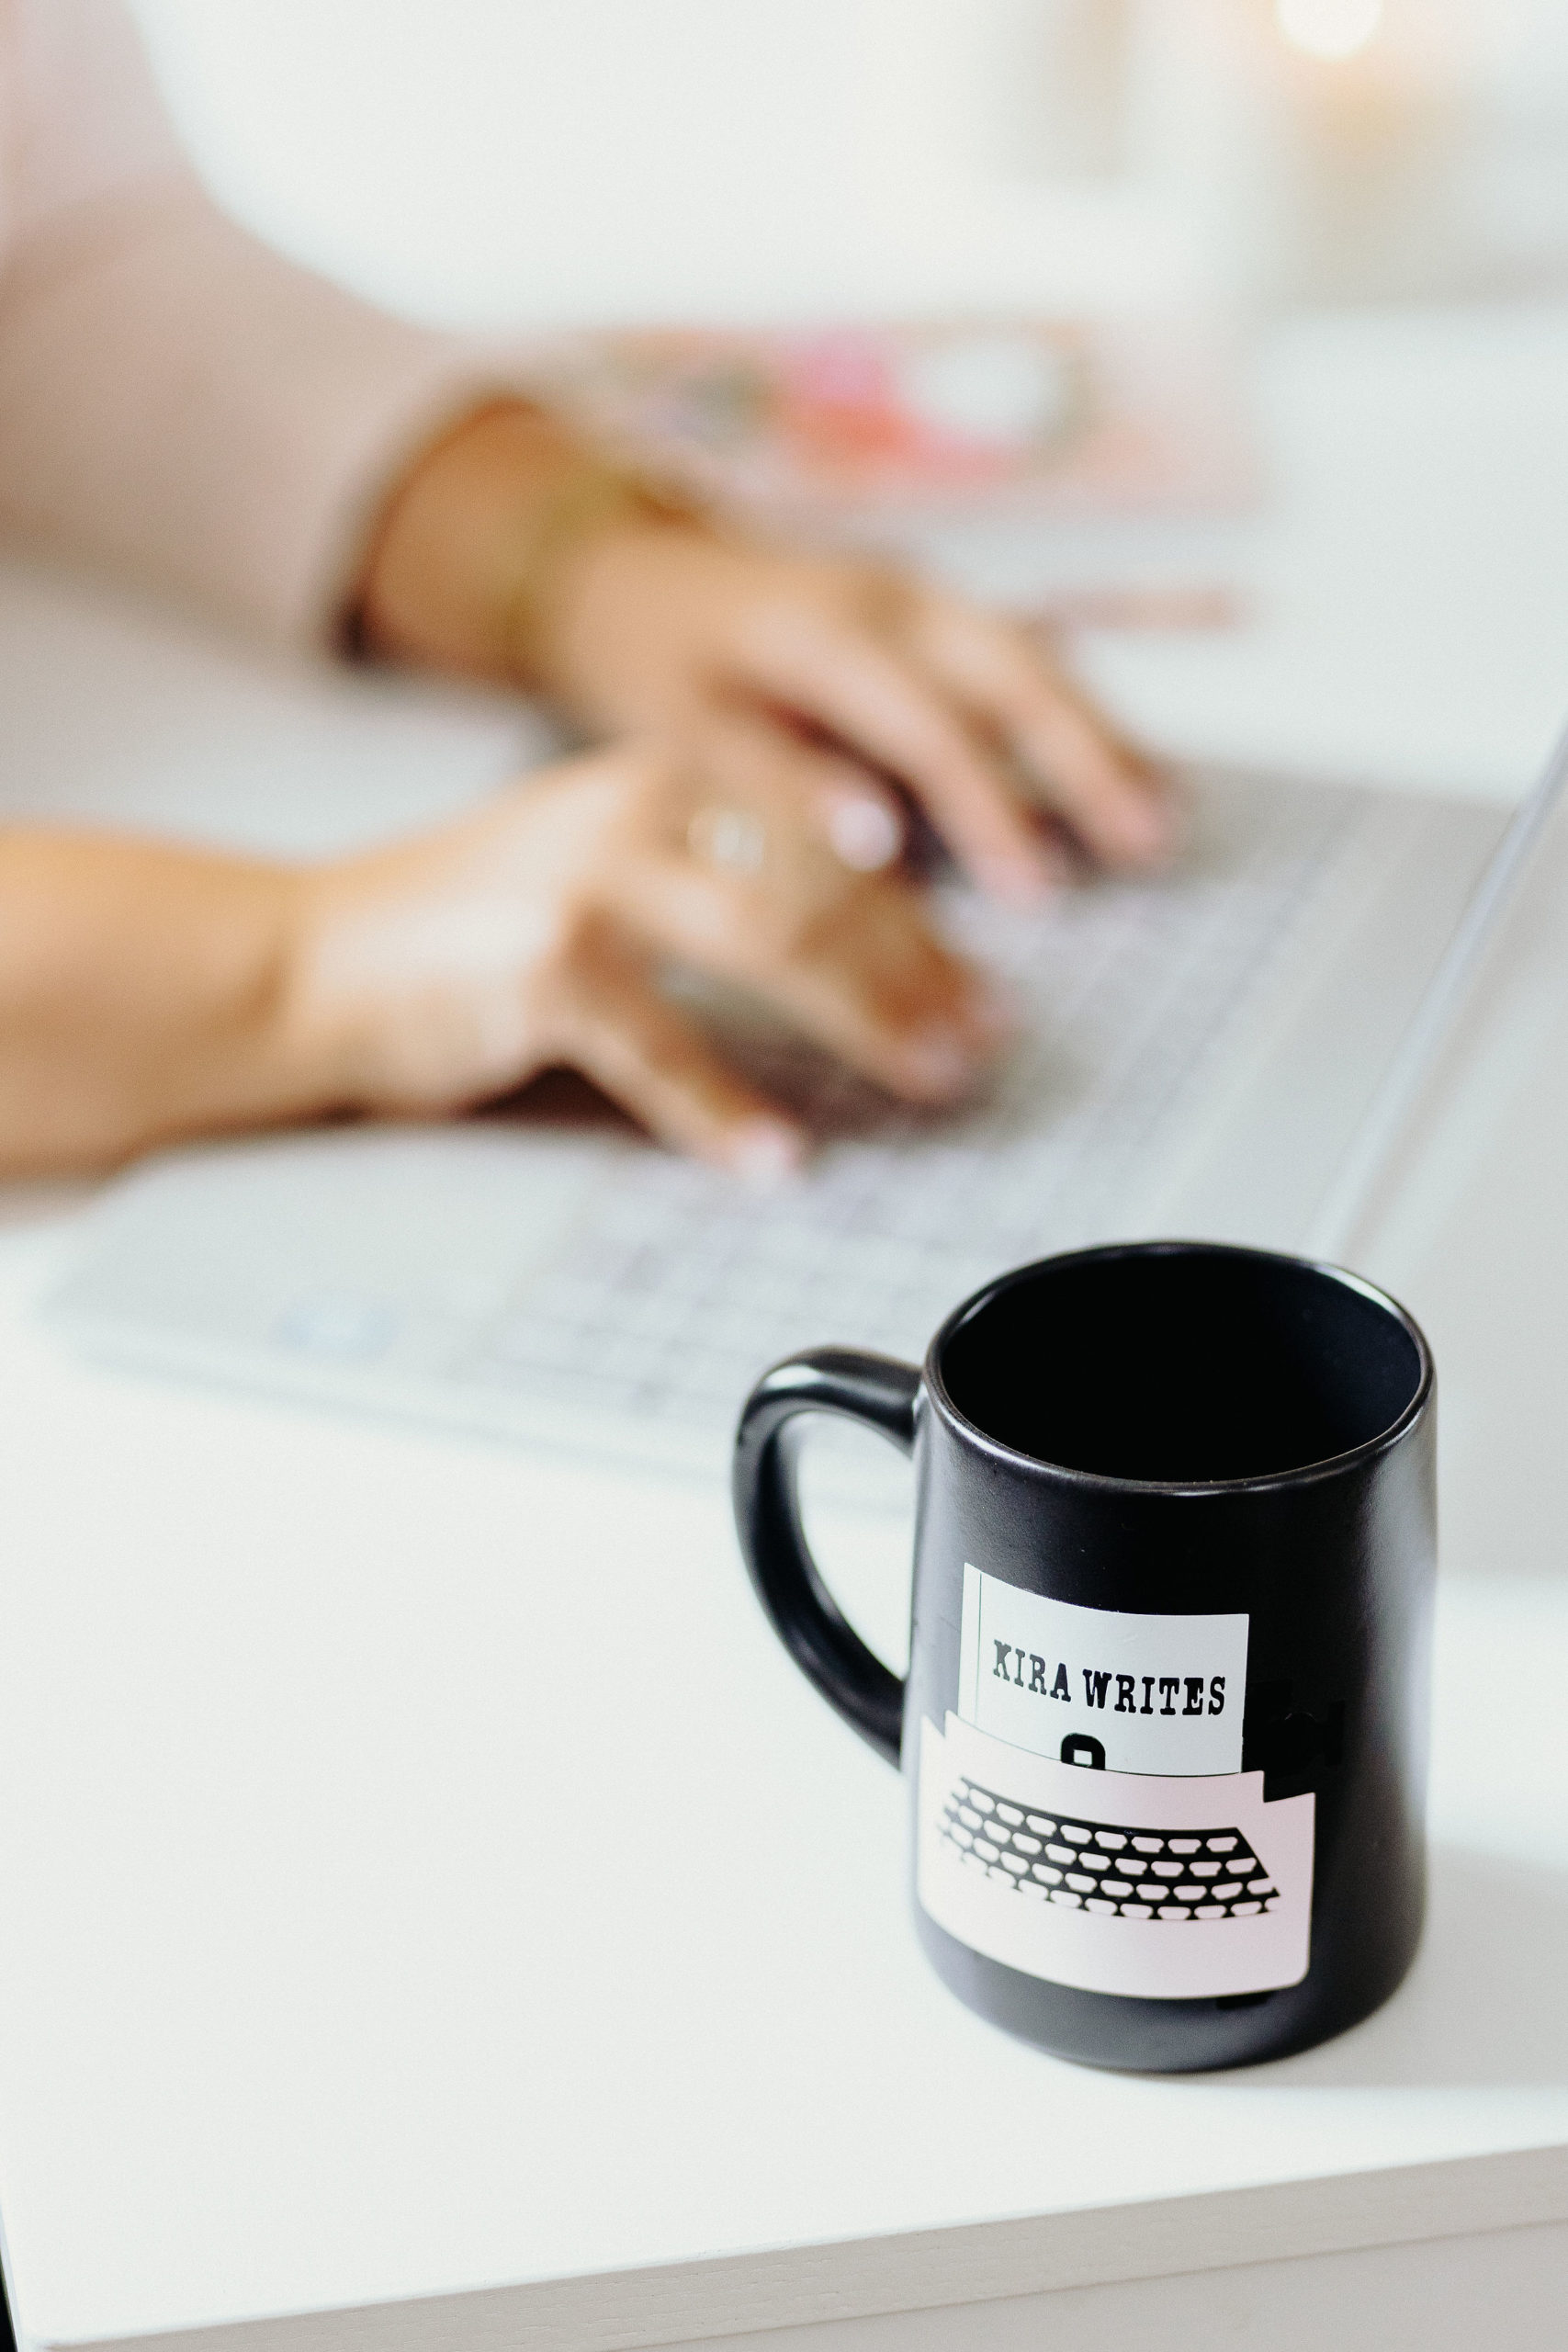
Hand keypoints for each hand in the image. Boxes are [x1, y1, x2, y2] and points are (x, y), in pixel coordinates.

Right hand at [292, 734, 1003, 1172]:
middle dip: (920, 974)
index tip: (981, 991)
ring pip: (777, 943)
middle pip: (825, 884)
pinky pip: (668, 1046)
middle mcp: (640, 805)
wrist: (312, 960)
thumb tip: (850, 948)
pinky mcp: (547, 964)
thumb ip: (711, 879)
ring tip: (926, 1078)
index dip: (923, 923)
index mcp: (666, 774)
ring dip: (868, 1020)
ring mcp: (593, 879)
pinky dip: (726, 1110)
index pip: (830, 839)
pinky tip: (775, 1157)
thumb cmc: (461, 931)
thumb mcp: (599, 864)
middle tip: (977, 1045)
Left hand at [536, 524, 1170, 904]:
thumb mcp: (684, 730)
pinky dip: (1076, 713)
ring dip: (1105, 735)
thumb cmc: (650, 661)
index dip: (991, 814)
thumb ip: (778, 783)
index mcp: (826, 632)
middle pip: (1018, 674)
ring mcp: (921, 594)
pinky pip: (1022, 654)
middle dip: (1092, 761)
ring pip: (1037, 658)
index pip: (931, 728)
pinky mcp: (930, 609)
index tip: (1039, 896)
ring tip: (1166, 815)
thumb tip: (874, 846)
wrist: (627, 567)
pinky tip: (1122, 769)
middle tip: (1152, 845)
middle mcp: (891, 598)